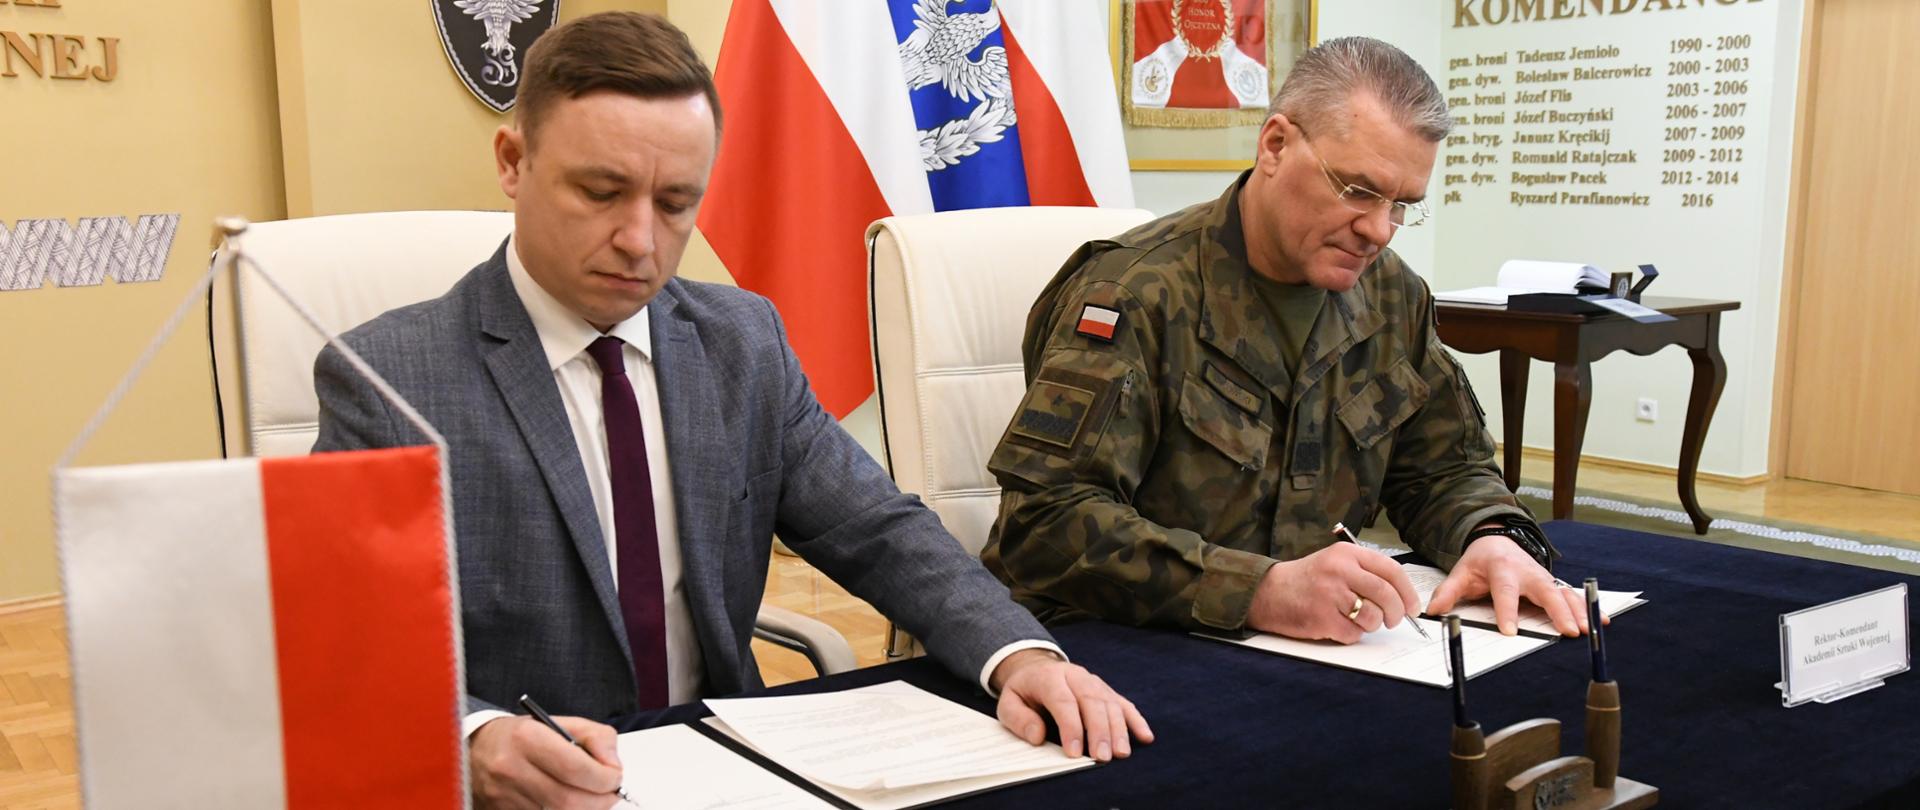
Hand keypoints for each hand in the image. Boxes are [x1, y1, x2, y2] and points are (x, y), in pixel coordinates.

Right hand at [470, 714, 623, 809]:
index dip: (604, 778)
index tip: (615, 777)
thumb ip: (595, 737)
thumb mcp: (560, 723)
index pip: (574, 768)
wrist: (476, 749)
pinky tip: (570, 802)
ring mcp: (503, 796)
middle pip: (568, 800)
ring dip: (585, 809)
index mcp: (527, 738)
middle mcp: (511, 768)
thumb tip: (613, 765)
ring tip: (592, 796)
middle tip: (611, 792)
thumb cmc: (521, 736)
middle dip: (600, 800)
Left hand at [989, 649, 1153, 762]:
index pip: (1063, 701)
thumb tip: (1037, 736)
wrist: (1037, 667)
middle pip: (1091, 701)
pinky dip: (1135, 720)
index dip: (1071, 727)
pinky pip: (1123, 703)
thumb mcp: (1008, 702)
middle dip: (1099, 731)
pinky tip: (1145, 736)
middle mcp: (1075, 676)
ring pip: (1110, 702)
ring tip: (1120, 753)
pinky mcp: (1106, 690)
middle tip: (1102, 757)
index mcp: (1049, 677)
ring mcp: (1094, 681)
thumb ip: (1019, 719)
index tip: (1074, 753)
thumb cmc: (1024, 691)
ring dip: (1118, 729)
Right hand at [1247, 542, 1420, 643]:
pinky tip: (1339, 625)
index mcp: (1347, 554)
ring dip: (1372, 625)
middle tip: (1393, 620)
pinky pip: (1353, 633)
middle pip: (1386, 594)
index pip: (1392, 570)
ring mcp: (1329, 594)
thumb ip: (1367, 573)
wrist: (1269, 592)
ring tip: (1359, 621)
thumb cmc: (1308, 580)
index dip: (1408, 592)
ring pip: (1372, 616)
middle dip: (1396, 612)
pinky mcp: (1321, 618)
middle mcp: (1339, 570)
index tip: (1413, 607)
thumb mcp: (1336, 562)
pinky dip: (1352, 634)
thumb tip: (1402, 597)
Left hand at [1426, 532, 1601, 636]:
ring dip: (1579, 611)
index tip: (1510, 630)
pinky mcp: (1553, 584)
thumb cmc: (1481, 561)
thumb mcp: (1461, 572)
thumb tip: (1433, 611)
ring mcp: (1544, 577)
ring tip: (1591, 630)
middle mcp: (1527, 572)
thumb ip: (1448, 592)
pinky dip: (1587, 607)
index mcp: (1502, 569)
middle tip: (1570, 631)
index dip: (1507, 610)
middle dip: (1559, 611)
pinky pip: (1572, 596)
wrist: (1498, 541)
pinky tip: (1602, 620)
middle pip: (1545, 591)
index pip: (1505, 591)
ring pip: (1564, 594)